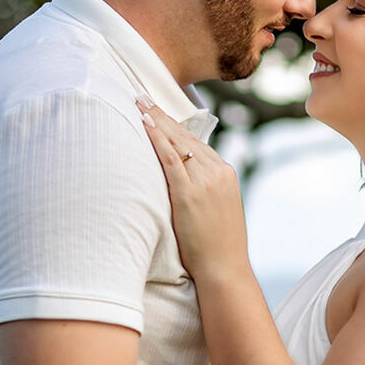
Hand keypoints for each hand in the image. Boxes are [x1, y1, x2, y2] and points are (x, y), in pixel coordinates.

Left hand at [138, 99, 247, 280]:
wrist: (225, 268)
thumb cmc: (218, 247)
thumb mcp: (218, 212)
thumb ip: (205, 192)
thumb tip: (185, 186)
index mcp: (226, 174)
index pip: (197, 143)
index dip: (174, 126)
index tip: (159, 112)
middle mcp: (218, 172)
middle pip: (186, 136)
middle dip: (162, 115)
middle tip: (142, 95)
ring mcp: (205, 181)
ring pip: (177, 142)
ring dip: (155, 120)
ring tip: (138, 103)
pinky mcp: (190, 192)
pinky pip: (171, 158)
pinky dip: (157, 139)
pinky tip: (145, 124)